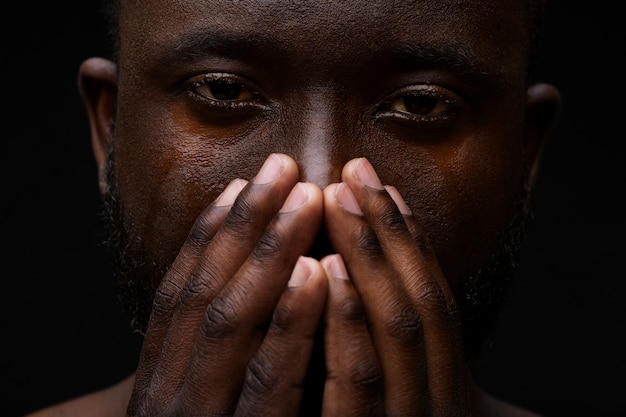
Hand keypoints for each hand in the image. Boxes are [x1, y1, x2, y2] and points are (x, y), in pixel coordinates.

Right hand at [127, 154, 328, 415]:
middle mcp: (168, 398)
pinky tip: (316, 272)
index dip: (207, 235)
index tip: (238, 183)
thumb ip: (217, 360)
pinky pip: (269, 382)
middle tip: (282, 167)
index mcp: (159, 384)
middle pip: (203, 294)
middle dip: (244, 225)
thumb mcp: (202, 404)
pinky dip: (290, 322)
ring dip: (268, 253)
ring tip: (305, 198)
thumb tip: (246, 291)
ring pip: (230, 324)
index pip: (177, 296)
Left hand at [321, 158, 468, 415]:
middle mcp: (437, 399)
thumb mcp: (396, 398)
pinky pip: (358, 381)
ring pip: (398, 330)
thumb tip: (362, 285)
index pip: (435, 302)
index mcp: (443, 386)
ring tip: (338, 199)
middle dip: (389, 232)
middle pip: (422, 303)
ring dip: (369, 257)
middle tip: (354, 173)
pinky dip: (346, 320)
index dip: (412, 241)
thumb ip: (389, 355)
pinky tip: (325, 269)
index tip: (385, 188)